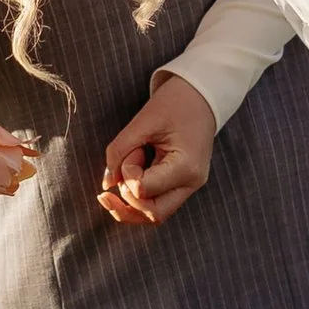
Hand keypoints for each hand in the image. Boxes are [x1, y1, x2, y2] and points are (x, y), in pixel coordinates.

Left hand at [98, 74, 215, 227]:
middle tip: (115, 177)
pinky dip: (138, 199)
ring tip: (112, 187)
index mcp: (186, 167)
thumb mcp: (143, 121)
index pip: (144, 190)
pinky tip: (122, 187)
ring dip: (130, 205)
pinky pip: (158, 202)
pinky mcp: (182, 183)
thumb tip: (106, 184)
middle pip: (153, 214)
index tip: (133, 148)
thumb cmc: (175, 102)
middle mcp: (191, 182)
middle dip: (126, 202)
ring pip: (155, 214)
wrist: (201, 94)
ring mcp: (189, 185)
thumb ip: (120, 151)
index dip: (128, 172)